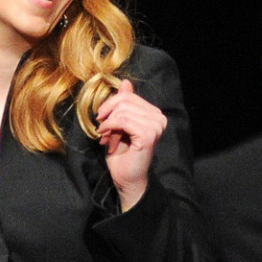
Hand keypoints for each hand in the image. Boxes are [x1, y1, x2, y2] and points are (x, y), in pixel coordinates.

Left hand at [96, 78, 167, 210]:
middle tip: (103, 132)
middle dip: (109, 115)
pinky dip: (110, 128)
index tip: (102, 122)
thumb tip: (126, 82)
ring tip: (107, 139)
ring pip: (122, 110)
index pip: (128, 96)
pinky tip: (107, 139)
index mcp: (154, 113)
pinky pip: (123, 120)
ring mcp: (155, 126)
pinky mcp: (148, 134)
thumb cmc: (122, 155)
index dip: (110, 107)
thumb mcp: (119, 124)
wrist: (125, 179)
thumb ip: (124, 104)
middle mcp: (159, 118)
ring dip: (109, 125)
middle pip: (125, 100)